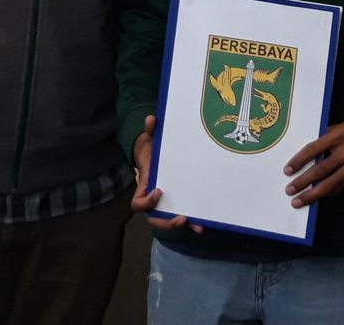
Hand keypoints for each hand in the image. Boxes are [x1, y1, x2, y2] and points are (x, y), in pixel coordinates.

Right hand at [130, 114, 202, 232]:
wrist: (157, 157)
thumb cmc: (152, 150)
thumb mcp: (150, 139)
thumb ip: (150, 130)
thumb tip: (152, 119)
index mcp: (145, 187)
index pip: (138, 203)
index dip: (146, 202)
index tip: (159, 191)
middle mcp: (154, 199)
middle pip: (155, 219)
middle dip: (167, 222)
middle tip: (181, 218)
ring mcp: (166, 203)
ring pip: (170, 220)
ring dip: (184, 224)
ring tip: (198, 225)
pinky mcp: (179, 202)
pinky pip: (183, 215)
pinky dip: (193, 220)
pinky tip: (205, 222)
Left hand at [283, 119, 343, 206]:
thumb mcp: (340, 126)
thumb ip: (324, 137)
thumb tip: (307, 151)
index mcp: (338, 136)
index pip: (313, 150)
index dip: (299, 161)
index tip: (288, 170)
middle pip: (320, 170)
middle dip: (303, 182)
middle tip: (289, 190)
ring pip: (330, 184)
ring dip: (313, 195)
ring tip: (299, 201)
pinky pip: (340, 187)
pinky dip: (327, 193)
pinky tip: (317, 198)